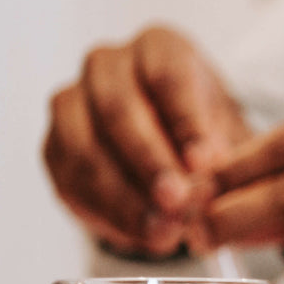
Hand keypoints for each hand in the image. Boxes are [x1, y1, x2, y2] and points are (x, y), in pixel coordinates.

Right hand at [42, 26, 249, 256]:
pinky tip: (141, 236)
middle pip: (120, 110)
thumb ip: (223, 153)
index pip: (168, 76)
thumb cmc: (208, 133)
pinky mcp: (54, 147)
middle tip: (179, 202)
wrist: (178, 151)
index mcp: (158, 47)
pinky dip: (108, 214)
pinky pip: (72, 182)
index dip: (186, 122)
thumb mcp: (230, 134)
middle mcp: (108, 65)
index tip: (207, 164)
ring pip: (87, 149)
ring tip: (164, 233)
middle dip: (150, 162)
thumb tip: (210, 179)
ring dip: (126, 197)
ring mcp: (72, 103)